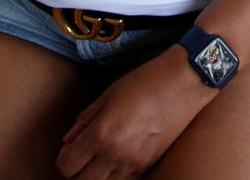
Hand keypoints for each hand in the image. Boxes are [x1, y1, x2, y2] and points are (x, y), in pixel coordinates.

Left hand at [56, 46, 217, 179]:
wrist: (185, 81)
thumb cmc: (146, 81)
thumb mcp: (109, 94)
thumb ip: (85, 119)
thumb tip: (68, 140)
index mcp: (101, 134)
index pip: (66, 165)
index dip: (64, 157)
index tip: (70, 147)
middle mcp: (116, 154)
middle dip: (76, 171)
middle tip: (82, 155)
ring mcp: (135, 163)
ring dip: (97, 175)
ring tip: (101, 157)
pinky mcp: (149, 165)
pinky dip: (116, 174)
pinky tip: (119, 157)